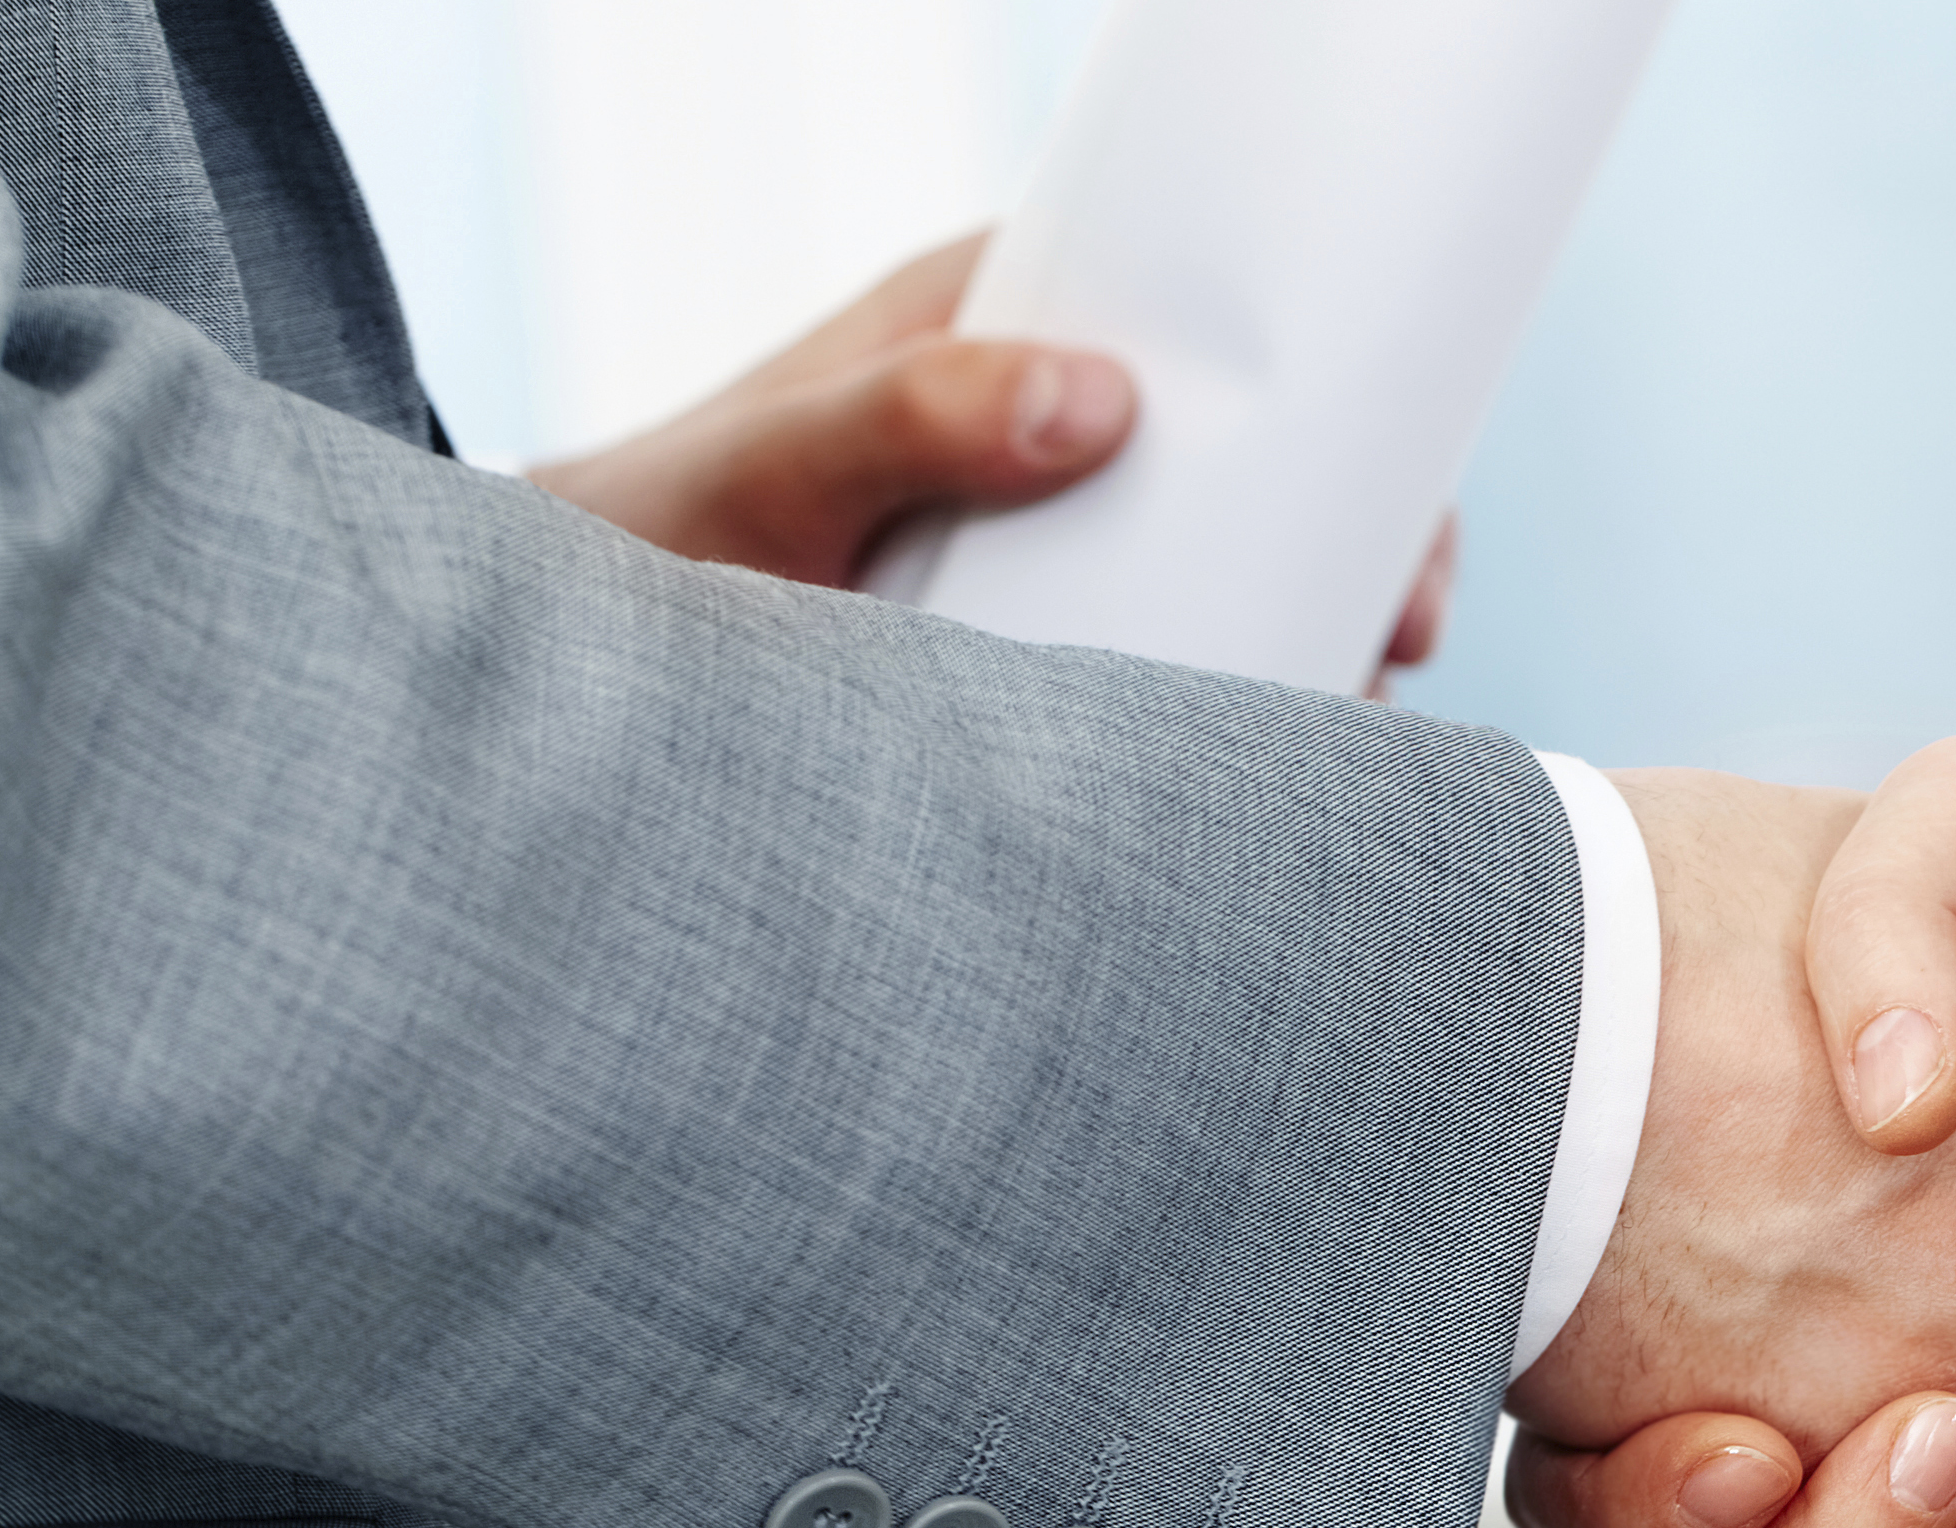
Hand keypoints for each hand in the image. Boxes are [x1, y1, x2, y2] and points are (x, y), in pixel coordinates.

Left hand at [519, 231, 1454, 692]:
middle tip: (1402, 631)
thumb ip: (903, 417)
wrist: (553, 692)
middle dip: (1356, 539)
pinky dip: (1237, 718)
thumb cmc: (646, 542)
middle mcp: (1046, 427)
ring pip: (1234, 574)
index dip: (1332, 383)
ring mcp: (1054, 546)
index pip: (1206, 315)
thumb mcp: (770, 471)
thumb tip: (1094, 399)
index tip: (1395, 484)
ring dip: (1303, 639)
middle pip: (1259, 462)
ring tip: (1350, 718)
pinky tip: (1272, 785)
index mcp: (1000, 323)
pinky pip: (1179, 667)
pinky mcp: (1045, 656)